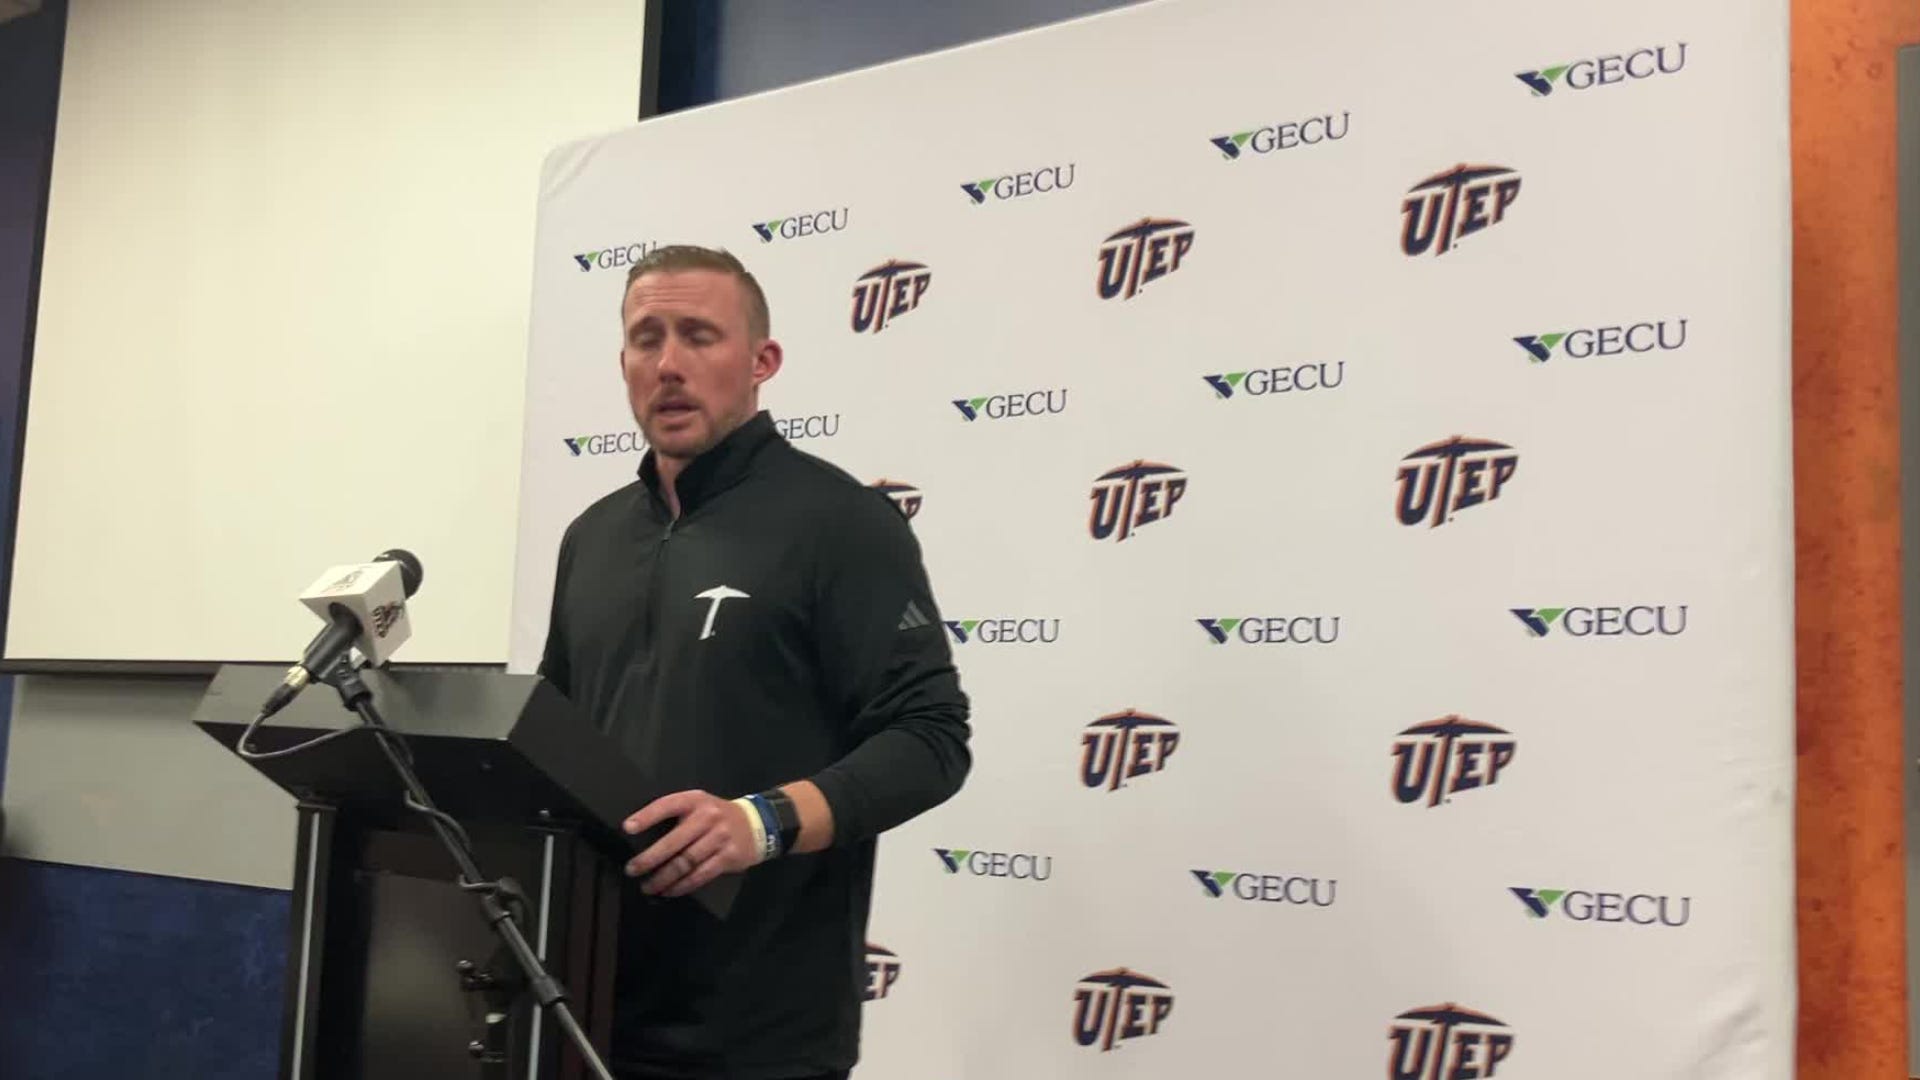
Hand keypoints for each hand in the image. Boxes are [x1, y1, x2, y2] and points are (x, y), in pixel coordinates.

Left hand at [622, 790, 758, 896]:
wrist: (757, 823)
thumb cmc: (716, 815)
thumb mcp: (699, 804)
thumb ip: (676, 815)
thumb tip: (639, 834)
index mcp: (695, 801)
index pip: (667, 805)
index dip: (647, 816)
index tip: (627, 828)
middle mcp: (707, 817)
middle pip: (674, 842)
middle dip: (649, 859)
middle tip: (632, 870)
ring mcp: (719, 838)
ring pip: (686, 863)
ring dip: (663, 878)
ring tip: (647, 887)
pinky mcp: (728, 857)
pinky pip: (700, 875)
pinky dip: (682, 886)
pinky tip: (668, 891)